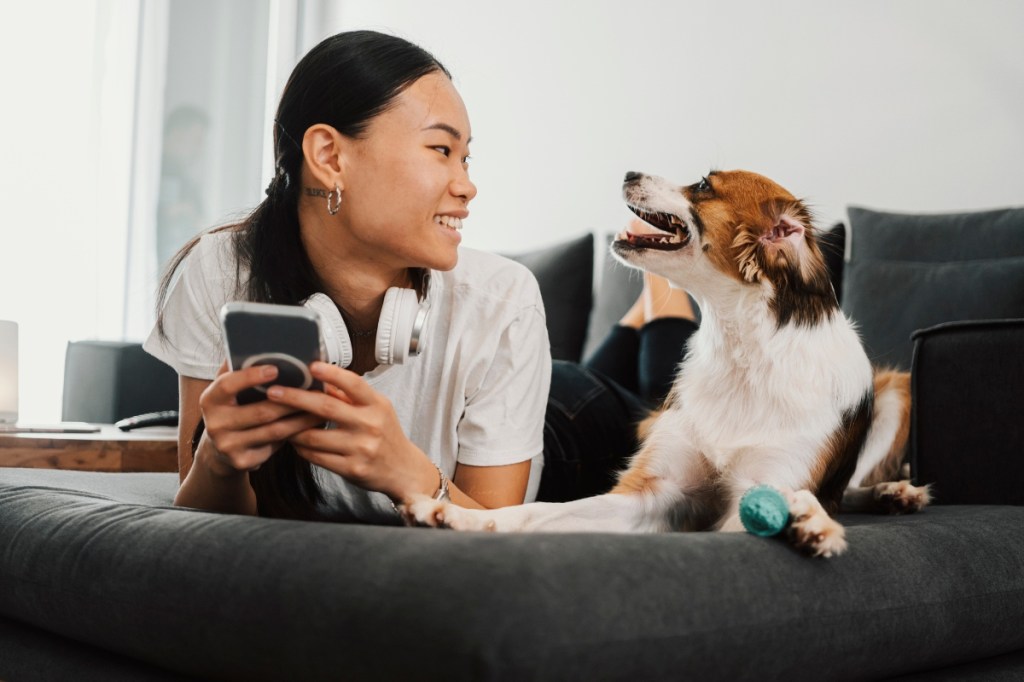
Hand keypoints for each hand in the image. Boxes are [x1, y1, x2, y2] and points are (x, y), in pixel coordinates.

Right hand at [197, 361, 326, 475]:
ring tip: (321, 409)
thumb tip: (254, 342)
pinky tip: (311, 427)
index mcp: (210, 400)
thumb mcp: (228, 391)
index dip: (250, 377)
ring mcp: (228, 446)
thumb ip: (237, 370)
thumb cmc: (233, 410)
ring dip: (301, 419)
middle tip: (316, 391)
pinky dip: (295, 435)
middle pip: (261, 412)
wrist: (221, 452)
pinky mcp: (243, 462)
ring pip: (274, 431)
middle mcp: (215, 424)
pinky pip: (276, 446)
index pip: (227, 385)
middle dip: (292, 401)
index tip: (275, 369)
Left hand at [266, 361, 438, 502]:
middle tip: (273, 392)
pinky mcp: (351, 469)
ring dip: (292, 428)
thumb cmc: (385, 433)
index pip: (353, 384)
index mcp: (377, 405)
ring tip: (279, 421)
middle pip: (326, 408)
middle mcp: (370, 425)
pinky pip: (317, 457)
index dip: (332, 374)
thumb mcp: (376, 409)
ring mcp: (361, 449)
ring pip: (315, 437)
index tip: (310, 366)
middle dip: (296, 398)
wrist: (402, 470)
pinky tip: (295, 442)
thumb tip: (322, 378)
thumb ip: (351, 396)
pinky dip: (301, 448)